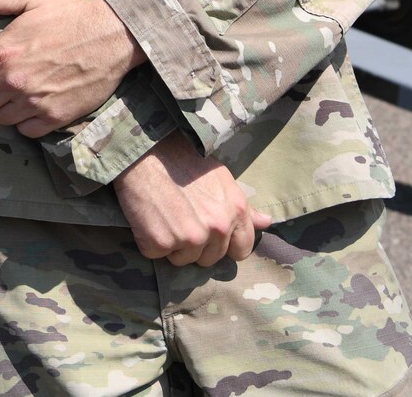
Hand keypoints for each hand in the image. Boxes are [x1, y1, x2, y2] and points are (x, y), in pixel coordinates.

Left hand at [0, 0, 145, 136]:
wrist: (111, 36)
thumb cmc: (70, 15)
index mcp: (3, 53)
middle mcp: (14, 80)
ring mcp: (34, 101)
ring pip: (1, 119)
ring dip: (3, 109)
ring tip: (13, 96)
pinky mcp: (55, 116)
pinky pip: (26, 131)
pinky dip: (25, 122)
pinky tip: (32, 107)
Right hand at [112, 133, 271, 267]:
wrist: (145, 151)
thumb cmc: (183, 160)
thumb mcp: (221, 178)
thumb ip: (243, 206)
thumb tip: (266, 222)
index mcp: (236, 211)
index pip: (241, 250)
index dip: (224, 246)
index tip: (209, 236)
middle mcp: (217, 228)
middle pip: (209, 258)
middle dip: (195, 245)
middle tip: (179, 219)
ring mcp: (189, 237)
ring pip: (182, 259)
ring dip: (172, 245)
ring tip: (163, 216)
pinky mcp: (160, 242)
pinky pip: (156, 254)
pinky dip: (149, 241)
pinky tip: (147, 218)